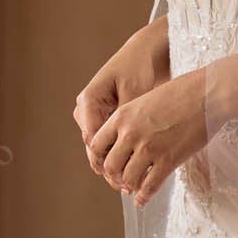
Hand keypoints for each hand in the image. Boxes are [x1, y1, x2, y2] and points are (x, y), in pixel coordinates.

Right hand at [76, 21, 170, 175]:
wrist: (150, 50)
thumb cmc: (142, 67)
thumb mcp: (136, 95)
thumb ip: (128, 121)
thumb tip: (126, 151)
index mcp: (89, 101)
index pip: (92, 141)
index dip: (106, 163)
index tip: (121, 179)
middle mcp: (87, 109)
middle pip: (95, 148)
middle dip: (110, 168)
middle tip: (127, 187)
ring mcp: (96, 113)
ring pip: (102, 147)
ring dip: (116, 164)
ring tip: (131, 183)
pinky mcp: (108, 116)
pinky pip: (110, 140)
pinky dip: (122, 153)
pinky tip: (136, 167)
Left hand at [93, 70, 209, 207]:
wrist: (207, 94)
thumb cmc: (182, 92)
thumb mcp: (146, 99)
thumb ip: (133, 119)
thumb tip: (127, 137)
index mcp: (122, 116)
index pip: (96, 145)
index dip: (99, 158)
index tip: (107, 163)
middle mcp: (131, 134)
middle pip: (110, 166)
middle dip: (114, 176)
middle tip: (120, 180)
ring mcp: (149, 148)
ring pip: (128, 179)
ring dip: (129, 186)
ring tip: (133, 189)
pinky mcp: (168, 160)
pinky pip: (150, 186)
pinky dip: (144, 197)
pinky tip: (142, 200)